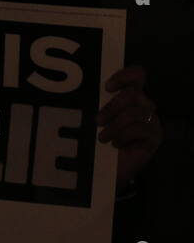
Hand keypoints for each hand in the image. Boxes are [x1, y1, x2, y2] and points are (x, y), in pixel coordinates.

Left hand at [97, 66, 160, 185]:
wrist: (110, 167)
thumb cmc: (102, 139)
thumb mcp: (98, 118)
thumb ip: (99, 102)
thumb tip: (87, 90)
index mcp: (132, 96)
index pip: (137, 75)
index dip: (124, 75)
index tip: (107, 87)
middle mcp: (145, 105)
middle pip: (133, 93)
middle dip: (112, 107)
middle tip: (98, 121)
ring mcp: (152, 120)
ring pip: (134, 112)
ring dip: (115, 125)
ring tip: (102, 138)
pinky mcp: (155, 136)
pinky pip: (140, 129)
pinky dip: (123, 136)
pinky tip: (115, 143)